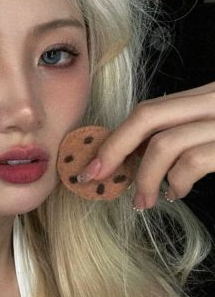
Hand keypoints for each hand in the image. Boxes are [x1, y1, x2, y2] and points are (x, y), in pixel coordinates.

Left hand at [90, 82, 214, 209]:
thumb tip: (133, 155)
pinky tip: (175, 192)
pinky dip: (176, 182)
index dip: (116, 136)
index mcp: (203, 96)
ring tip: (143, 200)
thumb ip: (178, 131)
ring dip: (144, 178)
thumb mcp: (210, 127)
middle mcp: (212, 101)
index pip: (148, 110)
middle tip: (97, 177)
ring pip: (164, 144)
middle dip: (114, 149)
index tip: (95, 163)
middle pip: (147, 117)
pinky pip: (192, 162)